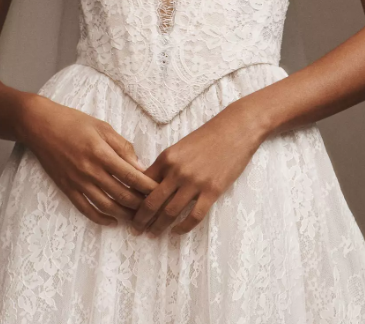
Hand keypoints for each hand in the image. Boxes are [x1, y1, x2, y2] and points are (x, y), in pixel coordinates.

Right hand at [20, 95, 157, 227]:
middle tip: (152, 208)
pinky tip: (112, 221)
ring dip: (124, 214)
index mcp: (101, 153)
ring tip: (137, 218)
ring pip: (106, 206)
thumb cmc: (74, 122)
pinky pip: (86, 209)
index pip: (131, 176)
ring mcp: (78, 182)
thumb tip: (140, 166)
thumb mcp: (102, 127)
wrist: (41, 126)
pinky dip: (100, 218)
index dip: (147, 186)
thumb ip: (122, 146)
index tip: (159, 191)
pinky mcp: (67, 189)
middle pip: (121, 194)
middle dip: (140, 204)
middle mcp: (90, 171)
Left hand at [130, 99, 264, 236]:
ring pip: (170, 212)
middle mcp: (177, 171)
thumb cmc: (207, 136)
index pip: (143, 183)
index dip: (134, 198)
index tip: (128, 209)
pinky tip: (176, 231)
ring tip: (153, 234)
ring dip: (158, 226)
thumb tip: (151, 182)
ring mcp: (194, 182)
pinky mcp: (212, 191)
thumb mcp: (181, 145)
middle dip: (141, 219)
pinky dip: (183, 227)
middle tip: (136, 229)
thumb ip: (166, 164)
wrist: (235, 130)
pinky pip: (194, 216)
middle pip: (152, 202)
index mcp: (167, 157)